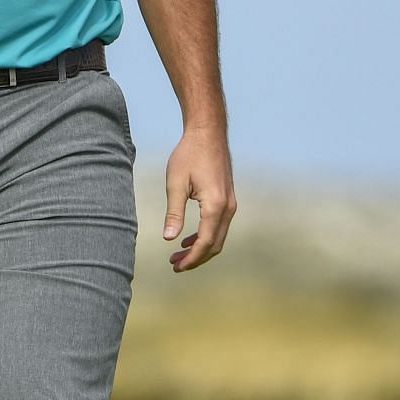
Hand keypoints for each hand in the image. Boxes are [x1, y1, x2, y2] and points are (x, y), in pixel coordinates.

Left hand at [164, 126, 235, 272]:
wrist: (207, 133)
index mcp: (215, 206)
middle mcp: (227, 207)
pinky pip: (219, 225)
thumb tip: (169, 239)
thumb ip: (174, 213)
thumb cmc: (189, 154)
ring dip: (200, 249)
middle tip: (175, 265)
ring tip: (178, 254)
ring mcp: (230, 203)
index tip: (176, 267)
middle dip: (195, 258)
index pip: (205, 243)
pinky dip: (205, 236)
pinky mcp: (228, 198)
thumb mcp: (175, 183)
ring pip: (218, 236)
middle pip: (214, 244)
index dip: (191, 259)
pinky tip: (188, 238)